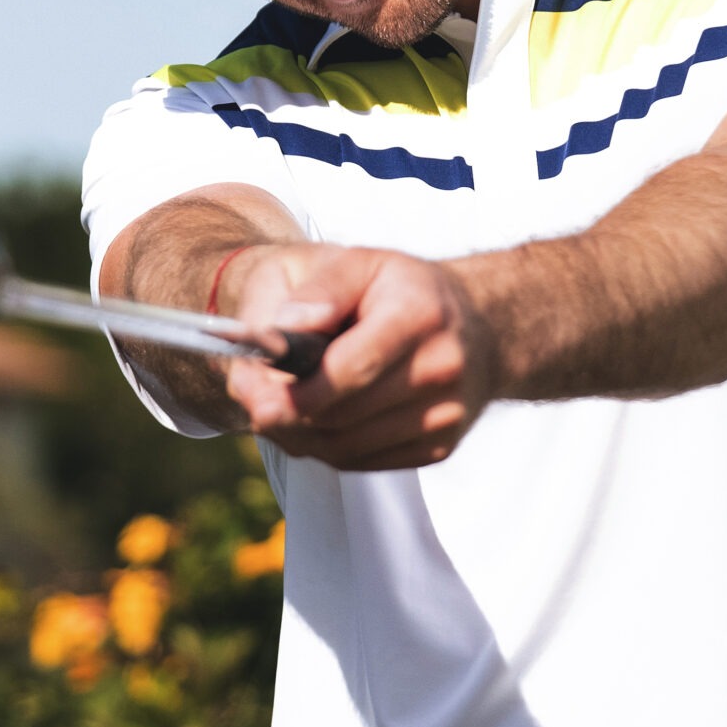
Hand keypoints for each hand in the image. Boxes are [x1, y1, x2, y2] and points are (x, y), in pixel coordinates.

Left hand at [221, 242, 497, 470]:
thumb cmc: (404, 291)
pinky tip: (310, 422)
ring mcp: (445, 416)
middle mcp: (441, 370)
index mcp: (421, 316)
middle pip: (342, 416)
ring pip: (346, 448)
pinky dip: (324, 448)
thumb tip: (277, 332)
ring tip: (272, 407)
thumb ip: (318, 290)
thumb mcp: (362, 263)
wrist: (479, 328)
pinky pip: (362, 462)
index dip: (293, 389)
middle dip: (282, 413)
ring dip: (297, 434)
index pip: (350, 369)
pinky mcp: (439, 448)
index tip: (248, 387)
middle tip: (246, 396)